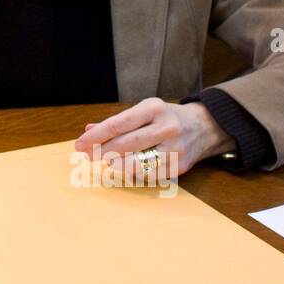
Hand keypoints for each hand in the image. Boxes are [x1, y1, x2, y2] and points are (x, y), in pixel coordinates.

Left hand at [73, 98, 234, 181]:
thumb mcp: (144, 111)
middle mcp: (166, 127)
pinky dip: (133, 174)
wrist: (204, 126)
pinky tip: (125, 169)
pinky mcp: (180, 166)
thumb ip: (117, 121)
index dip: (96, 136)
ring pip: (137, 163)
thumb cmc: (165, 118)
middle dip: (102, 152)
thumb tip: (88, 130)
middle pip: (126, 144)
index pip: (118, 123)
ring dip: (115, 165)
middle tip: (87, 156)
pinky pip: (149, 175)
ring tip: (105, 162)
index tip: (80, 144)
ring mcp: (175, 148)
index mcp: (154, 108)